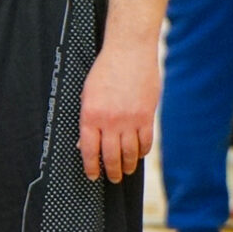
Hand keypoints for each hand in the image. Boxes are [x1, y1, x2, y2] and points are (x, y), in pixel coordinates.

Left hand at [78, 37, 157, 180]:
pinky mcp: (147, 116)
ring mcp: (130, 120)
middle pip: (110, 155)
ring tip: (126, 171)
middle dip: (111, 171)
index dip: (91, 166)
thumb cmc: (105, 70)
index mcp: (90, 115)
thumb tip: (85, 143)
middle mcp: (110, 121)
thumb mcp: (87, 94)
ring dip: (128, 165)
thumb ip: (88, 119)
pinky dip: (143, 151)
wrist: (129, 53)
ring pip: (129, 152)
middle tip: (113, 178)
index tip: (93, 175)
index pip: (89, 150)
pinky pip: (146, 141)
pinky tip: (139, 154)